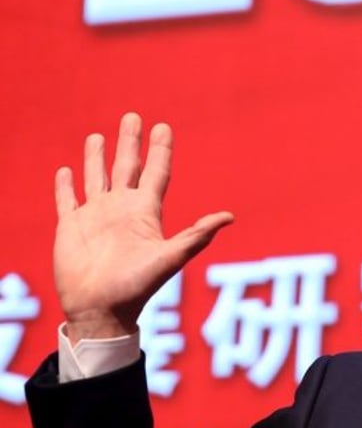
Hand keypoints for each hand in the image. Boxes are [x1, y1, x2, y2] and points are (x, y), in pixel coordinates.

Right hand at [54, 113, 233, 343]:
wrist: (102, 312)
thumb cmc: (137, 287)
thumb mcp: (170, 258)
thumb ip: (197, 236)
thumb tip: (230, 217)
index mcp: (145, 212)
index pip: (156, 172)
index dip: (160, 149)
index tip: (164, 126)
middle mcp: (122, 209)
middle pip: (127, 167)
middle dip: (130, 142)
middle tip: (133, 116)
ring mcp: (96, 217)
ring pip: (96, 178)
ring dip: (96, 158)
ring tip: (98, 136)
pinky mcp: (71, 227)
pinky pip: (68, 200)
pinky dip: (66, 186)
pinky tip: (66, 170)